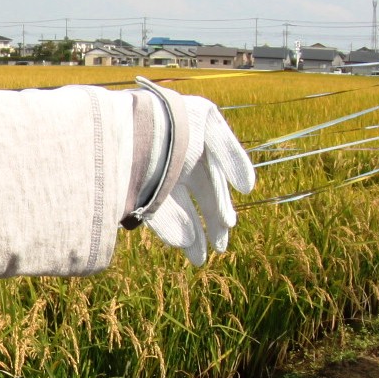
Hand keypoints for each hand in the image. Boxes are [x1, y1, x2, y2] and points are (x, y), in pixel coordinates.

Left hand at [143, 93, 255, 264]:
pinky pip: (155, 212)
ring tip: (200, 260)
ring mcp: (155, 179)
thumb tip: (248, 188)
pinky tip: (183, 242)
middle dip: (211, 225)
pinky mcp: (137, 191)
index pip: (213, 183)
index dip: (222, 204)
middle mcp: (176, 166)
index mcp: (195, 150)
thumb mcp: (207, 124)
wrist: (130, 122)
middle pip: (199, 201)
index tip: (229, 225)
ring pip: (179, 212)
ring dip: (192, 235)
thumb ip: (230, 153)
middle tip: (220, 249)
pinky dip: (170, 227)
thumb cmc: (169, 117)